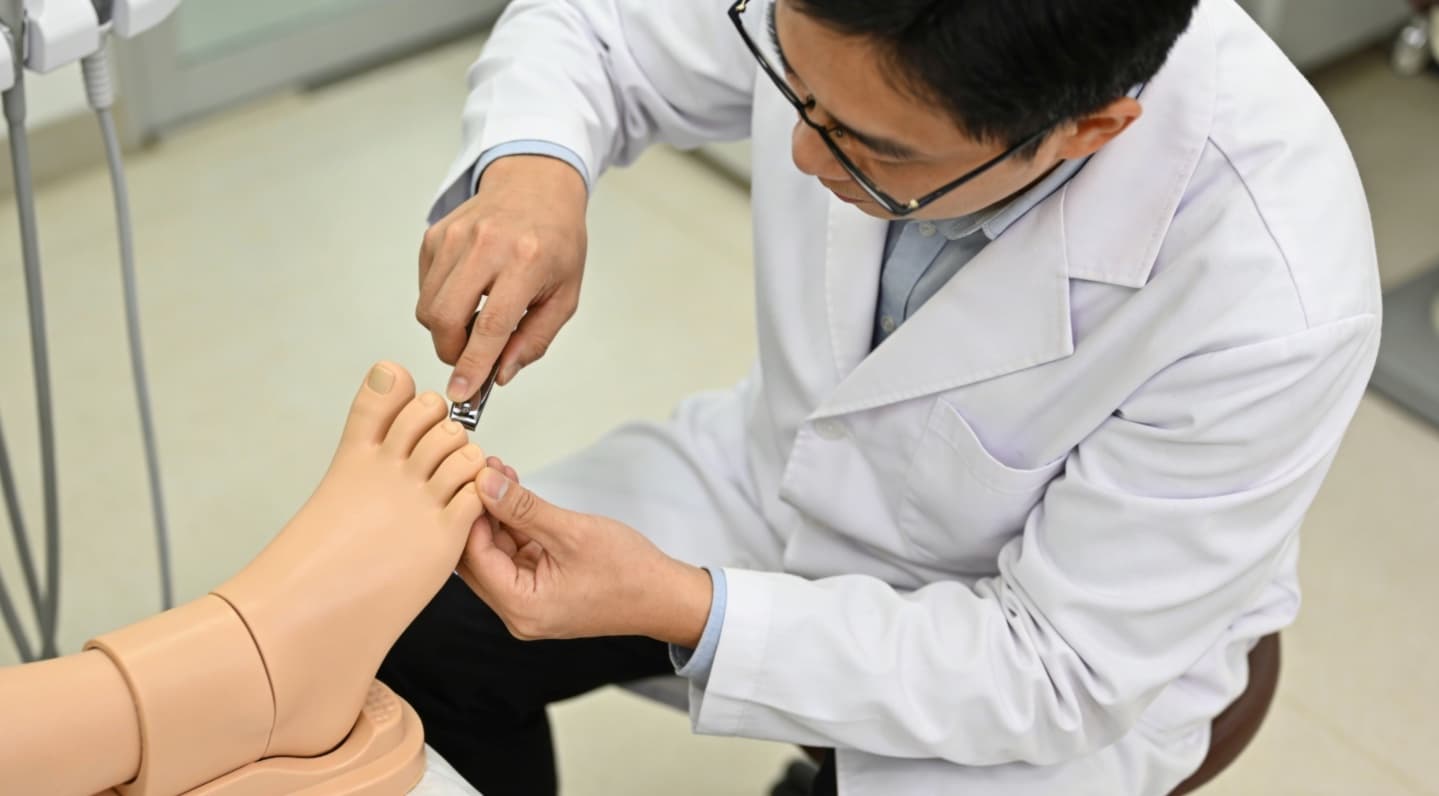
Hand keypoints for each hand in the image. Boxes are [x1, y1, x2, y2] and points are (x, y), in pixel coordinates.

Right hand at [417, 155, 587, 401]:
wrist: (537, 187)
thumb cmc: (557, 242)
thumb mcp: (565, 296)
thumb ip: (534, 340)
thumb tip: (499, 375)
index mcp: (525, 260)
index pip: (490, 325)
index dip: (473, 364)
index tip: (461, 393)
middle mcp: (486, 244)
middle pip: (445, 317)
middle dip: (452, 351)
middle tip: (472, 357)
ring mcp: (456, 236)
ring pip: (428, 306)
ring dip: (446, 330)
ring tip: (476, 320)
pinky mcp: (436, 235)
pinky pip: (425, 287)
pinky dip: (441, 303)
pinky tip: (469, 293)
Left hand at [457, 464, 712, 645]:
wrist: (665, 596)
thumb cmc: (629, 573)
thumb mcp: (572, 532)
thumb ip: (523, 508)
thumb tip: (486, 484)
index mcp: (521, 607)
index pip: (475, 557)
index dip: (471, 513)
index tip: (472, 476)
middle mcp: (518, 612)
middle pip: (479, 558)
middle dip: (480, 512)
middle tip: (482, 471)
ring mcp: (529, 603)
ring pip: (496, 553)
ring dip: (497, 514)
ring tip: (500, 473)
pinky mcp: (541, 591)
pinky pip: (516, 556)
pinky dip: (515, 526)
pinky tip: (515, 494)